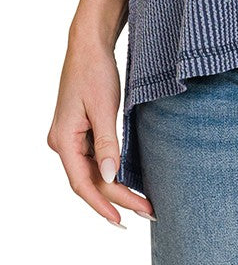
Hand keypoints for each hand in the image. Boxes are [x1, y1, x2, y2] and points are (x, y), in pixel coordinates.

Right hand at [47, 31, 155, 226]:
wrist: (90, 44)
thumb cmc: (94, 70)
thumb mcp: (103, 106)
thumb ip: (107, 142)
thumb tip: (110, 176)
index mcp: (63, 139)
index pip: (82, 184)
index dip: (102, 205)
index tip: (122, 220)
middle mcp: (63, 142)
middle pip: (90, 180)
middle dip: (117, 198)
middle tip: (147, 210)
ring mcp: (71, 136)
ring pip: (93, 171)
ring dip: (116, 187)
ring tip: (142, 201)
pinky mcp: (81, 130)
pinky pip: (94, 158)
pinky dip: (111, 170)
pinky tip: (127, 180)